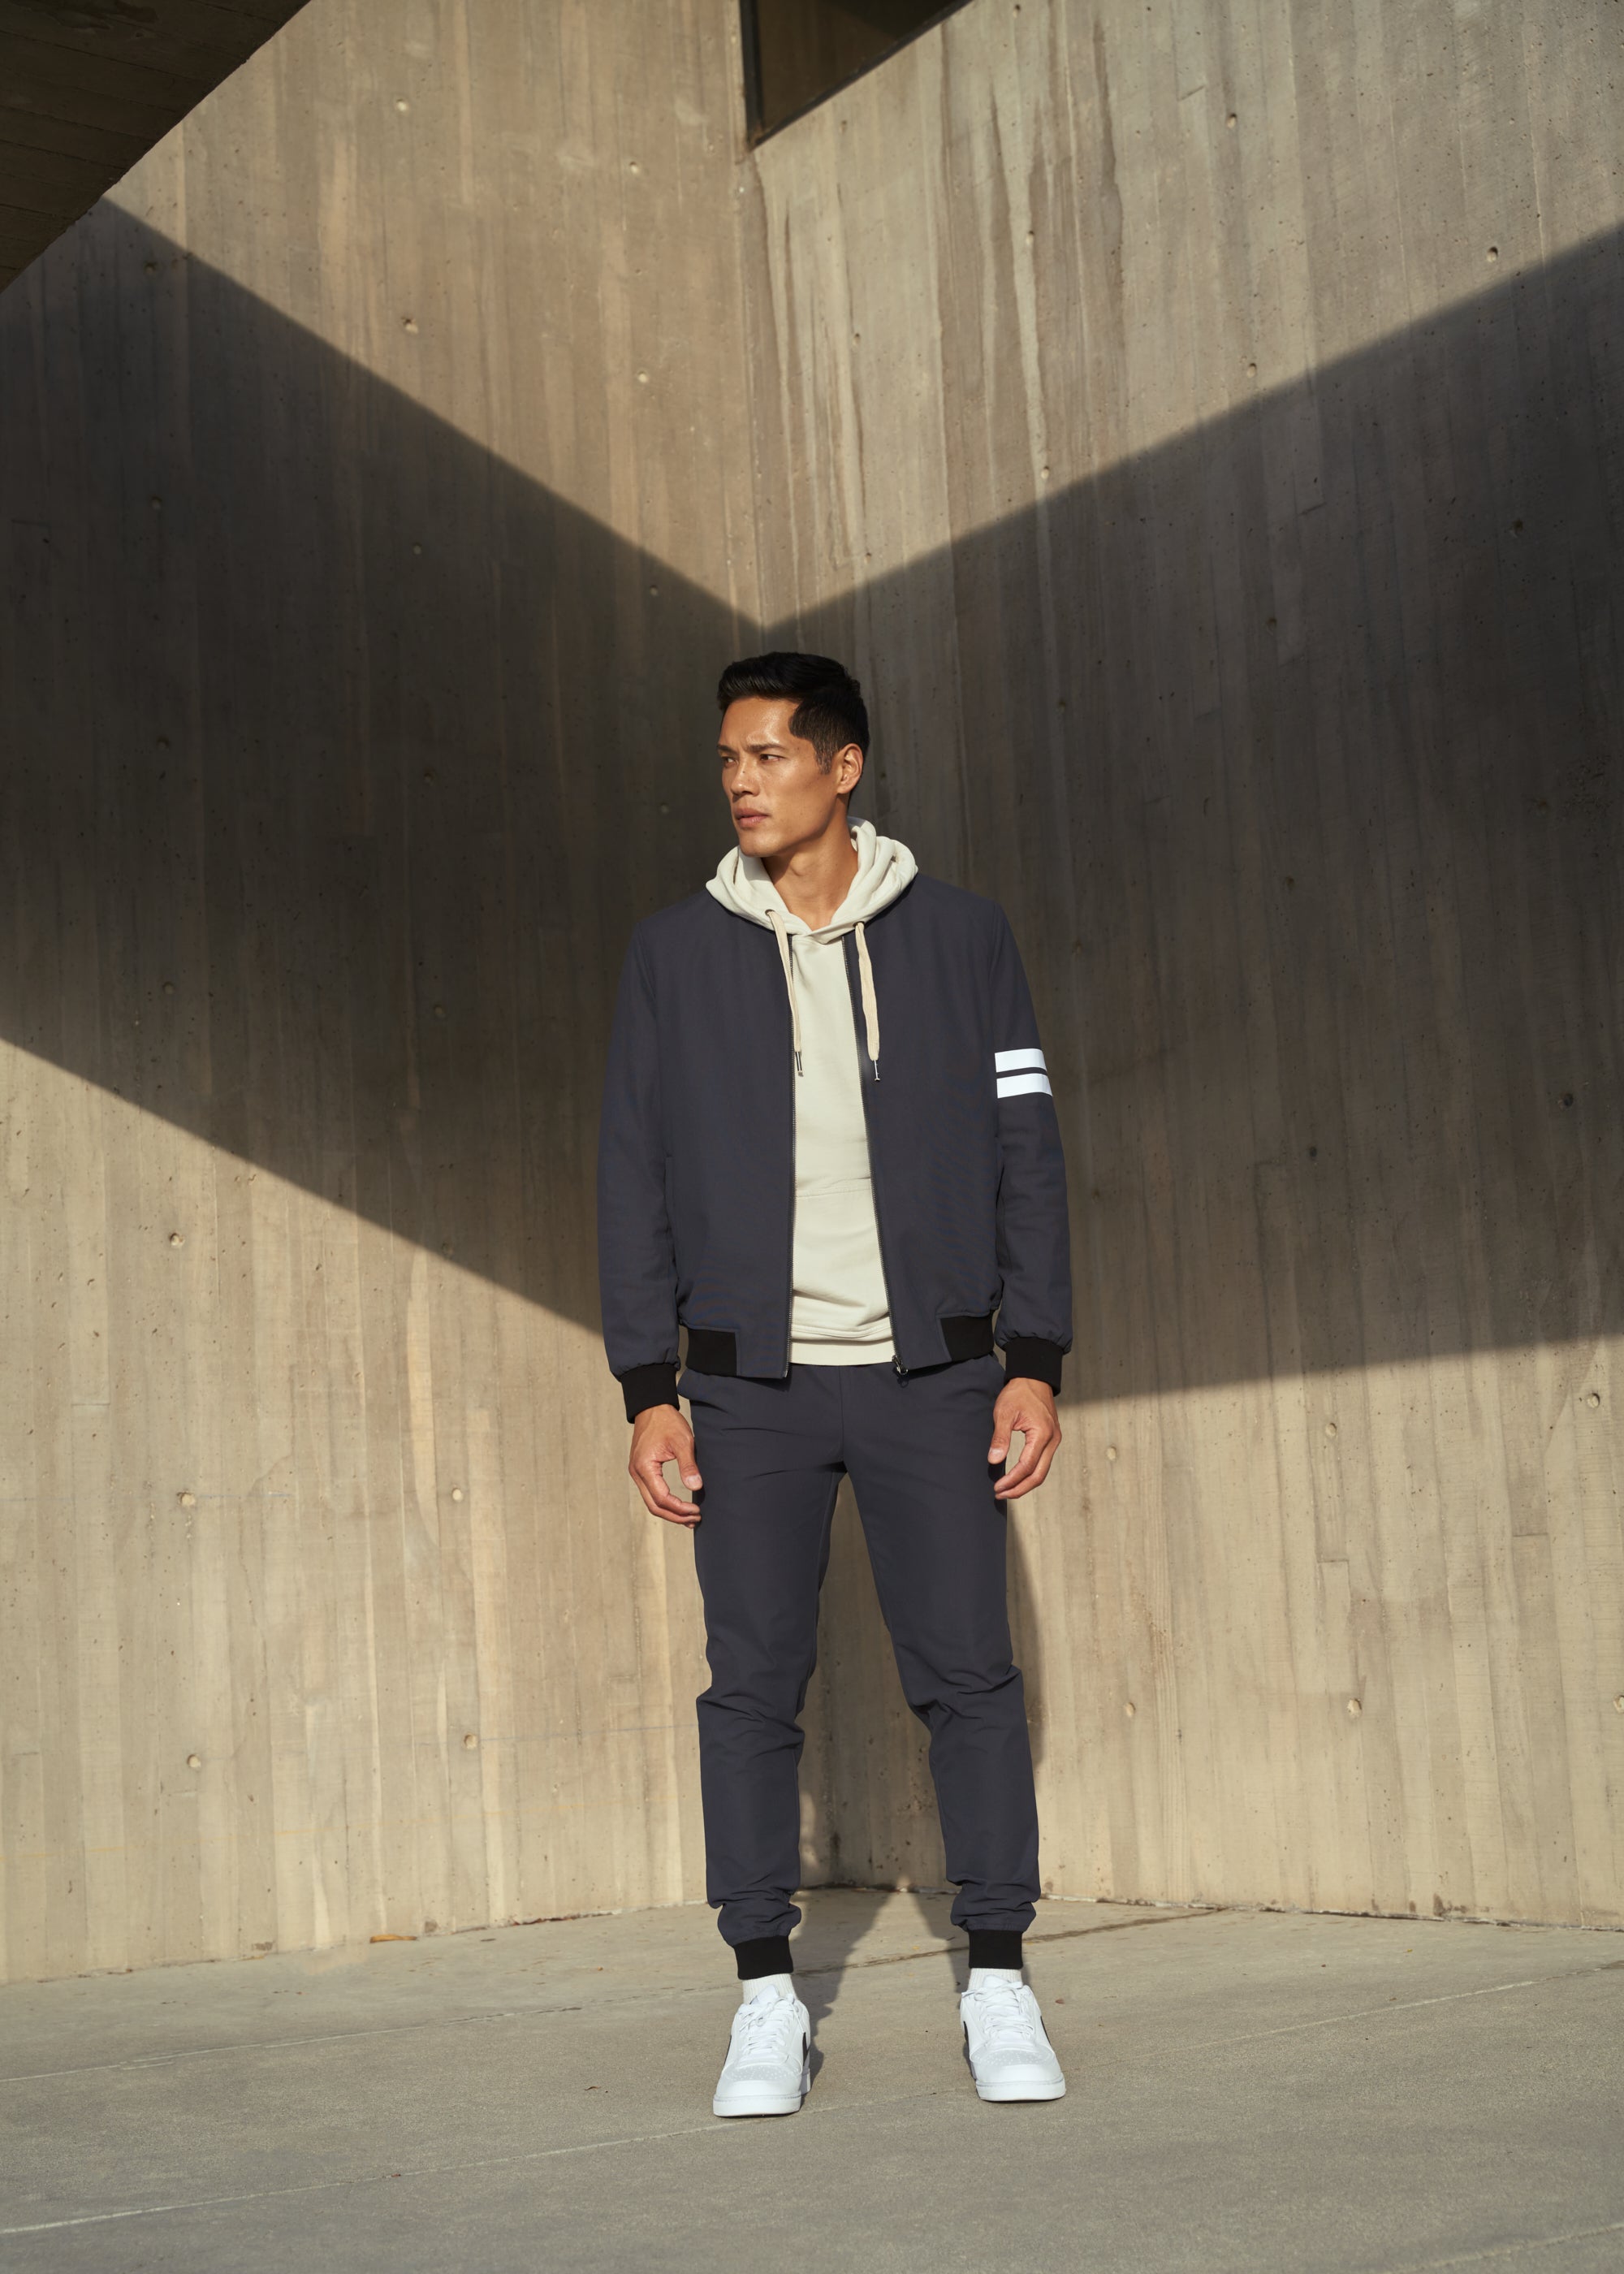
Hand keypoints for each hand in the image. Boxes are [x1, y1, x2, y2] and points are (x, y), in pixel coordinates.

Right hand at [628, 1403, 702, 1525]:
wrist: (652, 1408)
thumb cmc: (667, 1422)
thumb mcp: (682, 1441)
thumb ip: (688, 1466)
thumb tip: (696, 1488)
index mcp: (644, 1467)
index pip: (662, 1498)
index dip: (680, 1509)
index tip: (697, 1511)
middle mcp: (636, 1473)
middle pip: (654, 1506)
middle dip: (675, 1516)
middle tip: (695, 1520)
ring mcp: (637, 1473)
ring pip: (651, 1502)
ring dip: (670, 1512)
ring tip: (689, 1518)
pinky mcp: (641, 1471)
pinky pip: (651, 1493)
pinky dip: (665, 1503)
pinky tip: (678, 1507)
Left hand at [988, 1377, 1060, 1500]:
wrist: (1033, 1378)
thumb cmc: (1019, 1392)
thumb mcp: (1004, 1412)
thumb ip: (1000, 1438)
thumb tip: (994, 1460)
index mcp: (1042, 1434)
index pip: (1027, 1466)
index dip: (1012, 1480)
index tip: (997, 1487)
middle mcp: (1053, 1440)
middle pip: (1038, 1475)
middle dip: (1019, 1489)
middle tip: (1001, 1494)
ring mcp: (1054, 1441)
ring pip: (1042, 1472)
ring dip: (1025, 1484)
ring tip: (1007, 1490)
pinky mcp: (1051, 1440)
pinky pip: (1043, 1463)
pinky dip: (1030, 1474)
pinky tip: (1017, 1478)